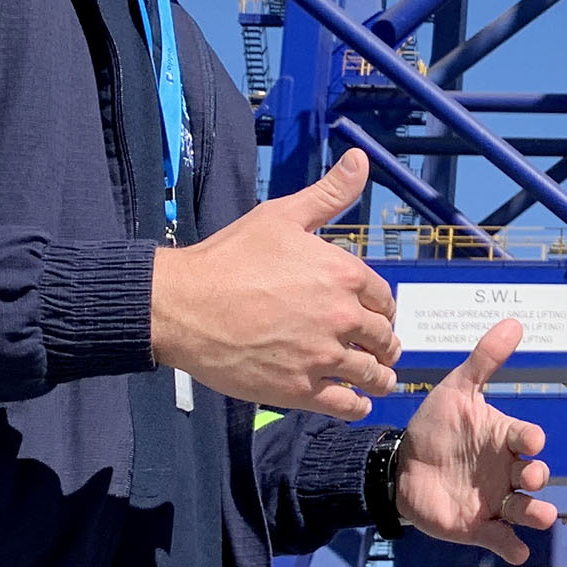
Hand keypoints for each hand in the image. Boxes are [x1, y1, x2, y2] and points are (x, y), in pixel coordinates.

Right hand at [153, 150, 397, 418]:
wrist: (181, 304)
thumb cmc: (228, 257)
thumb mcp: (281, 216)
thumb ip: (328, 194)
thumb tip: (360, 160)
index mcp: (343, 275)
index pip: (383, 298)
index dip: (381, 308)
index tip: (376, 316)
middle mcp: (341, 317)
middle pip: (383, 337)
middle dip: (385, 344)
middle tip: (383, 351)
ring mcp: (322, 356)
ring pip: (371, 374)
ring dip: (379, 378)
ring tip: (379, 380)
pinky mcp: (299, 389)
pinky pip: (345, 405)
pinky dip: (357, 406)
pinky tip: (357, 403)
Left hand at [395, 318, 560, 563]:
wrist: (403, 465)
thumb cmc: (437, 426)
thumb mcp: (456, 390)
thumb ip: (484, 361)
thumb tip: (514, 323)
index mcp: (503, 438)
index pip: (524, 437)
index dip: (529, 439)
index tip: (529, 440)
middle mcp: (506, 470)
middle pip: (533, 475)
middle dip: (536, 476)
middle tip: (528, 476)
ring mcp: (495, 500)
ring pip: (526, 510)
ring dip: (536, 514)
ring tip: (539, 516)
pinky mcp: (479, 526)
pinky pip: (501, 538)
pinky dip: (512, 546)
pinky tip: (515, 551)